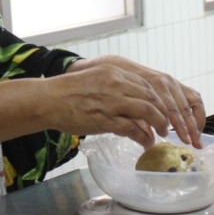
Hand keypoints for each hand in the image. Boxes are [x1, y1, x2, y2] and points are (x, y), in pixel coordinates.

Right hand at [44, 61, 169, 148]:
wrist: (48, 100)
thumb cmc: (66, 91)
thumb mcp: (93, 77)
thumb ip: (112, 85)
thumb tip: (128, 98)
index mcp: (113, 71)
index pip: (145, 84)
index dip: (157, 98)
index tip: (160, 108)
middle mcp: (116, 84)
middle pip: (151, 97)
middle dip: (162, 112)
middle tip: (165, 123)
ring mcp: (112, 102)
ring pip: (147, 111)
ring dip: (159, 124)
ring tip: (161, 134)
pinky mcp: (106, 120)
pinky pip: (133, 129)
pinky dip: (144, 137)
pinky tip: (146, 143)